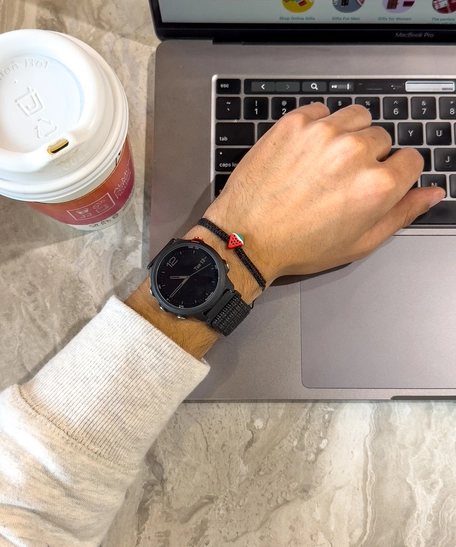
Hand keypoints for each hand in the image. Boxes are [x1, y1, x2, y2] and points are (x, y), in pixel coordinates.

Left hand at [203, 103, 444, 284]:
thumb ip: (401, 214)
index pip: (411, 159)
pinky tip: (306, 152)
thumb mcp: (359, 243)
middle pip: (382, 138)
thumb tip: (432, 193)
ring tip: (326, 163)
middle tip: (341, 181)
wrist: (246, 236)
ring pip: (356, 118)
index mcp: (376, 185)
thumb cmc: (299, 245)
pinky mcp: (294, 122)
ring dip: (349, 136)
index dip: (395, 173)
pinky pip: (322, 111)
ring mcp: (322, 133)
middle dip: (369, 157)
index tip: (378, 181)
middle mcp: (354, 152)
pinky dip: (319, 126)